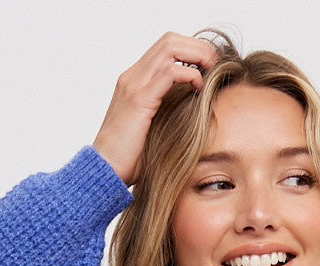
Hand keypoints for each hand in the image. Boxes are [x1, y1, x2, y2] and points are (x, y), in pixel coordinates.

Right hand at [92, 31, 219, 186]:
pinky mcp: (139, 99)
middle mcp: (133, 77)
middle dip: (197, 47)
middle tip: (215, 63)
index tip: (209, 66)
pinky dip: (188, 74)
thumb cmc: (128, 158)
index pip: (165, 48)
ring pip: (170, 49)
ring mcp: (134, 85)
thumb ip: (168, 114)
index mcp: (135, 81)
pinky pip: (169, 73)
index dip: (190, 49)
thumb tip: (194, 114)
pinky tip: (198, 87)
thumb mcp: (152, 129)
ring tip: (212, 69)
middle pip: (169, 41)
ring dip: (196, 55)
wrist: (104, 170)